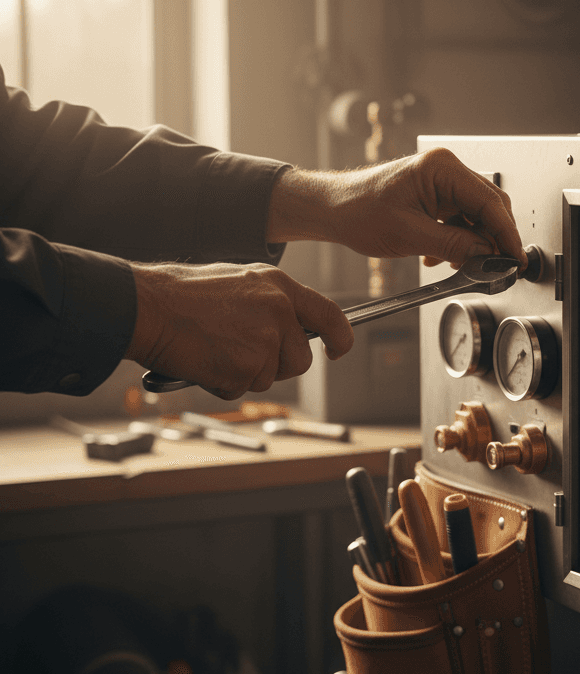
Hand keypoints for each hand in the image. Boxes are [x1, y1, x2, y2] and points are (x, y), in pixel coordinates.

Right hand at [126, 262, 353, 399]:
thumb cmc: (182, 295)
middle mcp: (279, 311)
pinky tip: (203, 361)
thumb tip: (287, 328)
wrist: (146, 307)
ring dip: (244, 374)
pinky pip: (241, 389)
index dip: (339, 337)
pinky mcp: (245, 366)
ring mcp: (264, 340)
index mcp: (279, 287)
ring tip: (214, 349)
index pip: (330, 315)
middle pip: (300, 360)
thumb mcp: (239, 284)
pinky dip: (221, 383)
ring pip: (269, 378)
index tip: (337, 350)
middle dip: (276, 367)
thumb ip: (270, 304)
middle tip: (241, 354)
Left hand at [266, 147, 526, 267]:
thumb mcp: (409, 235)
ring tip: (460, 263)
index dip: (506, 234)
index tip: (514, 257)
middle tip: (494, 267)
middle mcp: (446, 170)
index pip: (489, 202)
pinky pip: (461, 218)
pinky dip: (459, 240)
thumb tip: (486, 255)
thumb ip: (453, 245)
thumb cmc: (358, 211)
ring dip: (473, 243)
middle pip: (490, 206)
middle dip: (492, 239)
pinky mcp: (436, 195)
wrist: (333, 209)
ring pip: (477, 215)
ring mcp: (442, 181)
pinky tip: (443, 256)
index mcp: (441, 169)